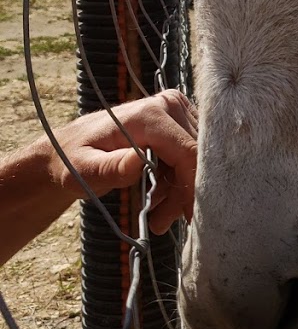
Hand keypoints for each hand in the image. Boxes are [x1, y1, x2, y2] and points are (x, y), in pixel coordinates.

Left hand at [46, 90, 197, 233]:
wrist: (71, 149)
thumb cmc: (73, 162)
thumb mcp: (84, 171)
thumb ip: (110, 167)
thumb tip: (139, 161)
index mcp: (148, 115)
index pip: (188, 151)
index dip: (192, 186)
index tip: (190, 217)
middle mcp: (168, 105)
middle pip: (195, 156)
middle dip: (183, 193)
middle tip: (160, 223)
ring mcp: (175, 109)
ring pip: (196, 157)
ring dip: (180, 190)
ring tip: (157, 215)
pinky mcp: (178, 119)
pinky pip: (191, 153)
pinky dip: (178, 179)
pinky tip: (159, 195)